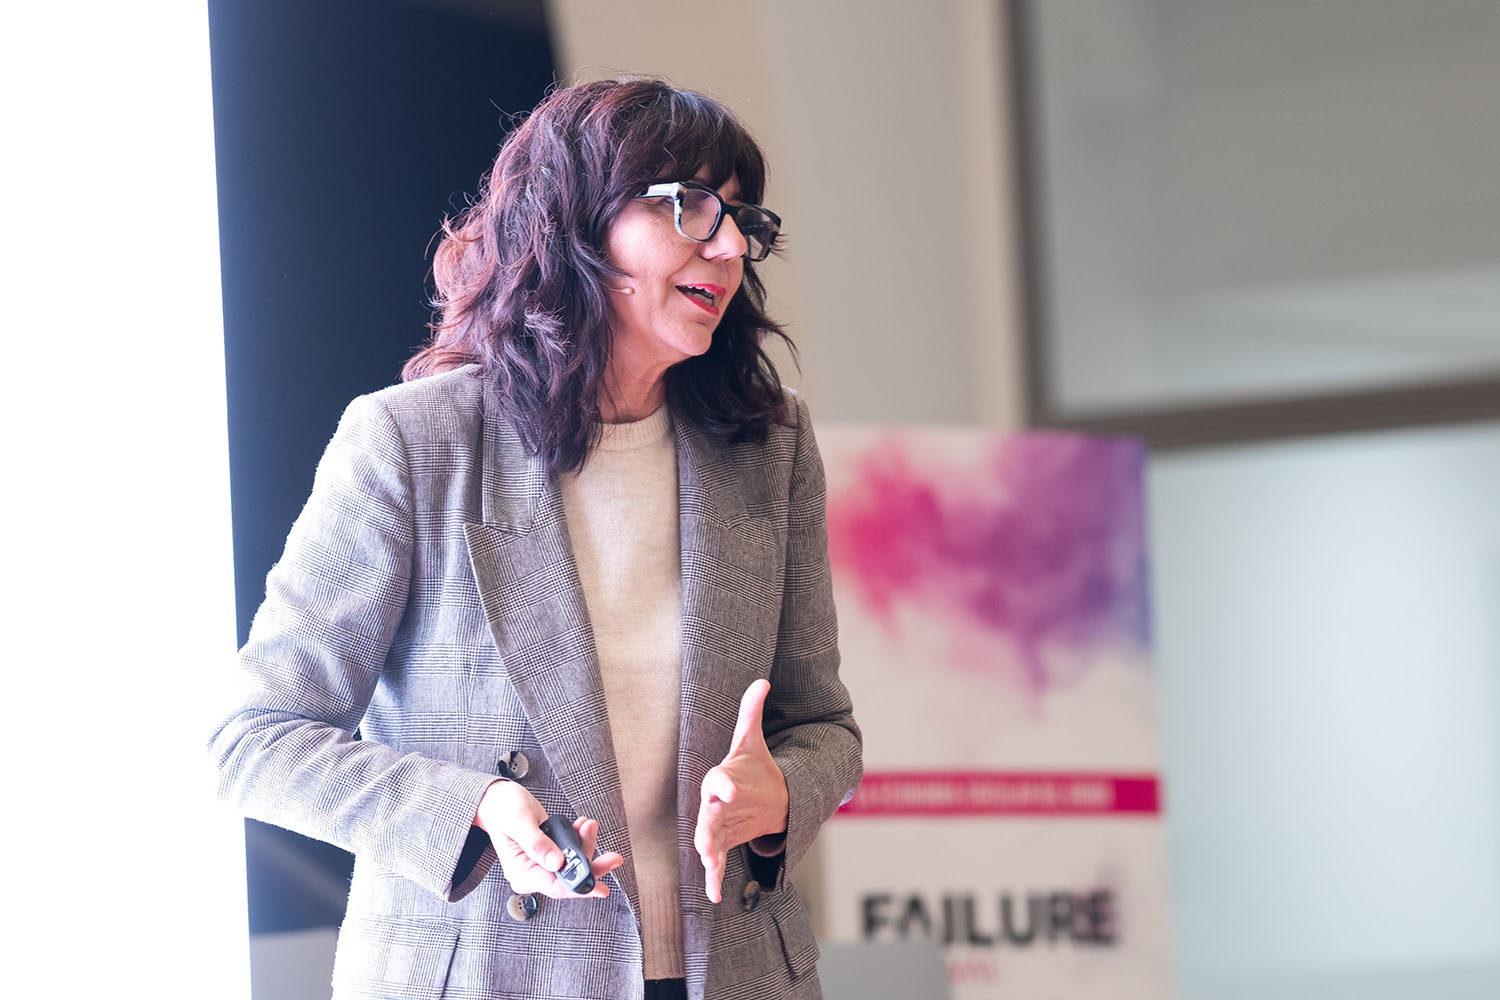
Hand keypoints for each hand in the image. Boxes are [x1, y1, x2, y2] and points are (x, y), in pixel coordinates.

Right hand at [474, 779, 622, 898]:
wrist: (496, 800)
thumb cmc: (502, 808)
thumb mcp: (519, 821)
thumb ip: (537, 843)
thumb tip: (557, 862)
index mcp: (521, 872)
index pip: (555, 886)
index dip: (579, 887)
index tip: (600, 887)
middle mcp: (532, 873)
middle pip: (569, 878)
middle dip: (592, 864)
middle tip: (613, 857)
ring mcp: (541, 865)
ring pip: (573, 864)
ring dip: (586, 846)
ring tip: (589, 825)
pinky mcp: (548, 855)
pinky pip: (570, 853)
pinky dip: (580, 840)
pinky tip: (583, 826)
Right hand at [694, 678, 788, 902]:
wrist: (756, 792)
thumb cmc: (750, 767)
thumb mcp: (751, 741)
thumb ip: (751, 713)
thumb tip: (762, 680)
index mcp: (722, 778)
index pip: (719, 780)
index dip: (724, 784)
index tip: (732, 788)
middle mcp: (715, 804)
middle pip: (708, 816)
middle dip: (707, 827)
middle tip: (705, 840)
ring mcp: (718, 825)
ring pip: (709, 841)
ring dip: (709, 854)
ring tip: (709, 864)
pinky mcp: (724, 843)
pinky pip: (716, 863)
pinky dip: (714, 879)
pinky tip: (715, 895)